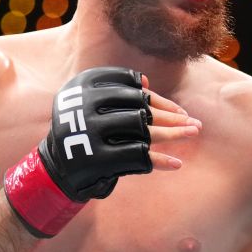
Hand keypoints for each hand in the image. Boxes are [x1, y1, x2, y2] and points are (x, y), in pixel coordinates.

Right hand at [4, 66, 200, 236]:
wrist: (57, 167)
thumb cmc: (84, 132)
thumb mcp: (93, 107)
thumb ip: (118, 95)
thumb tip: (149, 84)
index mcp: (83, 85)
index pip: (131, 87)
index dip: (159, 100)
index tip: (178, 111)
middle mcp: (85, 106)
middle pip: (141, 109)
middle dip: (172, 117)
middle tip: (194, 124)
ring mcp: (90, 132)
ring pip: (143, 131)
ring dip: (174, 134)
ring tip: (193, 134)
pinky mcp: (97, 159)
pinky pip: (137, 157)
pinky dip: (160, 161)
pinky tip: (177, 163)